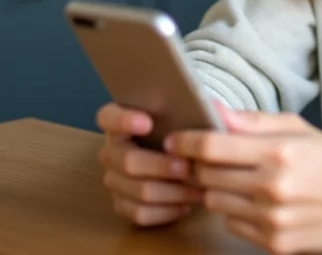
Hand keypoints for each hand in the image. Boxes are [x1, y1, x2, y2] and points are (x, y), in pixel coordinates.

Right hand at [96, 102, 204, 226]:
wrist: (184, 157)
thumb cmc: (185, 131)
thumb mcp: (192, 114)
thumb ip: (198, 108)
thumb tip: (213, 108)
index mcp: (120, 120)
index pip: (108, 117)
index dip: (123, 120)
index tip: (147, 122)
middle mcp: (112, 150)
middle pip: (128, 161)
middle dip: (161, 166)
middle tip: (187, 167)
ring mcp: (114, 179)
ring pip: (139, 191)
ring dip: (172, 192)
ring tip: (197, 189)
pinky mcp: (122, 204)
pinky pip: (141, 213)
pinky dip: (167, 211)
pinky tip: (186, 204)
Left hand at [166, 105, 321, 254]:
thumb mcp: (296, 127)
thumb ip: (251, 121)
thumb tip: (213, 107)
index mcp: (277, 152)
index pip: (212, 146)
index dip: (185, 142)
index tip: (174, 140)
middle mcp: (272, 188)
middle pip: (206, 177)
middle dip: (197, 166)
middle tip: (203, 159)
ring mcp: (272, 220)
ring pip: (214, 203)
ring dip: (216, 190)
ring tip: (235, 180)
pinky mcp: (275, 245)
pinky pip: (233, 226)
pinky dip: (235, 213)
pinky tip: (254, 202)